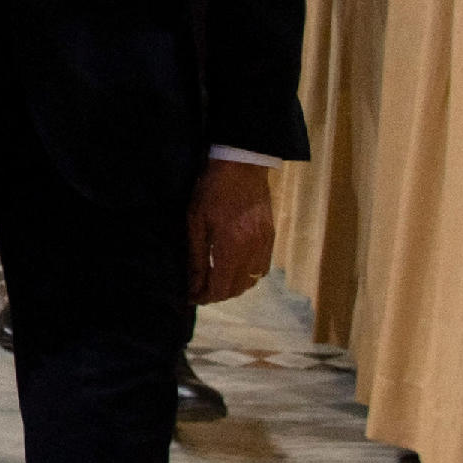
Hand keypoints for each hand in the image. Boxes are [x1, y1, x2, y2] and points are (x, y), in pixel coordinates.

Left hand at [187, 157, 274, 305]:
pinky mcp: (271, 238)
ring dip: (233, 286)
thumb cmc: (213, 190)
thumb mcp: (196, 222)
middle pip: (236, 289)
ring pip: (251, 282)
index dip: (204, 297)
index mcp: (231, 248)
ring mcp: (265, 245)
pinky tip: (235, 268)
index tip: (191, 296)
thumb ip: (196, 256)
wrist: (243, 165)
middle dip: (217, 294)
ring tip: (215, 279)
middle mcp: (252, 251)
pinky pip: (262, 269)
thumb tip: (192, 284)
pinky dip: (248, 275)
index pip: (220, 288)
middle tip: (200, 288)